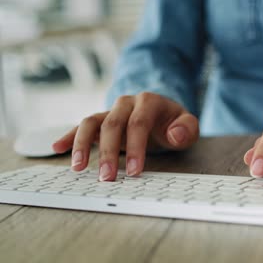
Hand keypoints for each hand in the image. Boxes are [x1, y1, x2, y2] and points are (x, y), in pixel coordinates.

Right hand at [52, 92, 198, 180]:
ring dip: (82, 144)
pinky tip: (57, 148)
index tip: (134, 172)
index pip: (138, 123)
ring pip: (91, 122)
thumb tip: (175, 135)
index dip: (136, 147)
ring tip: (78, 168)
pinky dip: (70, 136)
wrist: (163, 113)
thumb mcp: (188, 125)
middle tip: (107, 178)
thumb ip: (187, 129)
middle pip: (112, 124)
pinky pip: (82, 126)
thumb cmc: (174, 123)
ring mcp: (111, 111)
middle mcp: (126, 103)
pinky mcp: (101, 121)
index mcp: (149, 101)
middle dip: (108, 152)